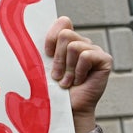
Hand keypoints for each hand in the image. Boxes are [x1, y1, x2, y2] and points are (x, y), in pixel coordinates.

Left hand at [45, 17, 112, 132]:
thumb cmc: (53, 90)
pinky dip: (78, 71)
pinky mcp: (105, 59)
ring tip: (67, 81)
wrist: (66, 109)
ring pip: (74, 46)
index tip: (47, 54)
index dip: (52, 37)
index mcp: (67, 42)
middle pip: (65, 34)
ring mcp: (95, 50)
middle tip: (57, 75)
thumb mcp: (43, 66)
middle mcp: (82, 43)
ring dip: (67, 68)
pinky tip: (79, 81)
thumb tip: (27, 32)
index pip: (63, 22)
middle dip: (57, 58)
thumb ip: (43, 49)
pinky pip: (87, 55)